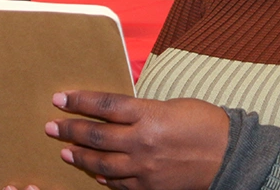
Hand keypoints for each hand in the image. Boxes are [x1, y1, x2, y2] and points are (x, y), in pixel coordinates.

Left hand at [46, 91, 228, 189]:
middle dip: (69, 129)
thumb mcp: (170, 106)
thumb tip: (116, 114)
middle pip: (96, 134)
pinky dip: (103, 177)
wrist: (229, 154)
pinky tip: (93, 172)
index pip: (104, 105)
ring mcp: (144, 167)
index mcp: (148, 114)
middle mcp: (142, 141)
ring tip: (64, 150)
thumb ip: (141, 111)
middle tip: (50, 126)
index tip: (60, 99)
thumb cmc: (203, 123)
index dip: (79, 101)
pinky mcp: (150, 187)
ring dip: (79, 156)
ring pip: (101, 163)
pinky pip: (118, 183)